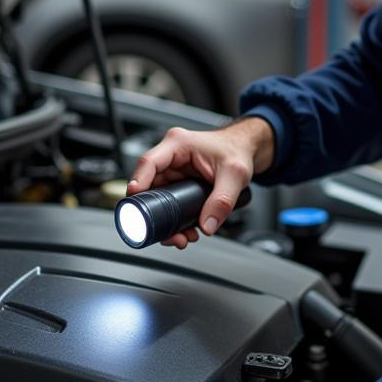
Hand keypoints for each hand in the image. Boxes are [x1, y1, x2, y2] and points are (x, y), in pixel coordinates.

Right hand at [127, 117, 274, 247]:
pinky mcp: (178, 184)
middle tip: (168, 234)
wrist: (246, 150)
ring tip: (181, 236)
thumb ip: (222, 200)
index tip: (135, 203)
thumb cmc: (237, 149)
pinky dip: (174, 220)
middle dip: (155, 215)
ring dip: (166, 221)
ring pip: (157, 200)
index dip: (138, 183)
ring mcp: (173, 171)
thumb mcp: (235, 174)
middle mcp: (170, 157)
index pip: (148, 163)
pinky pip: (168, 204)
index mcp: (177, 144)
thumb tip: (207, 224)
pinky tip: (186, 230)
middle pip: (149, 187)